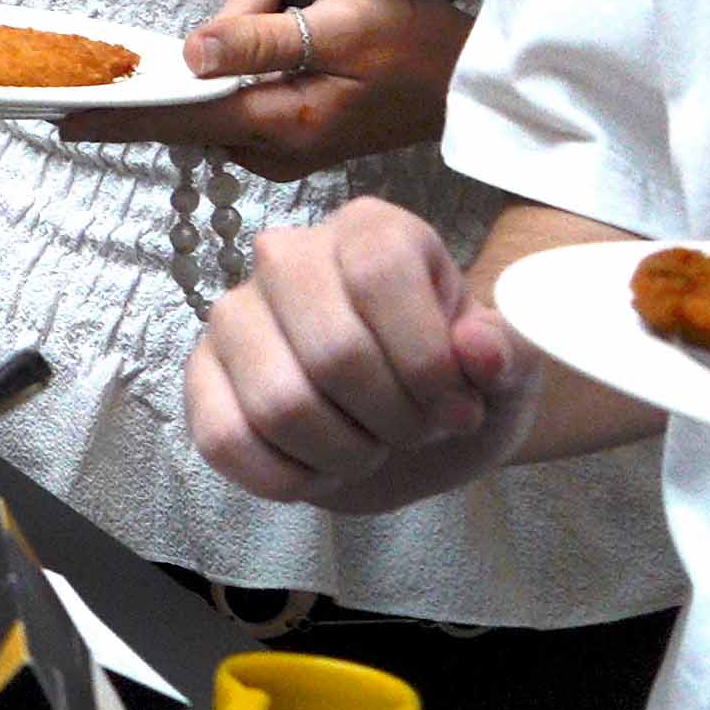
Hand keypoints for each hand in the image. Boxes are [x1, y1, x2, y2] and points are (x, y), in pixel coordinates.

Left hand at [59, 0, 470, 167]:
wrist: (478, 76)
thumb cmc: (418, 47)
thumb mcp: (340, 26)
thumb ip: (260, 37)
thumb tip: (188, 54)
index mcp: (277, 123)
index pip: (178, 118)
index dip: (119, 114)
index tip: (61, 117)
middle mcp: (271, 144)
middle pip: (205, 79)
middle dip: (235, 20)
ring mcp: (284, 140)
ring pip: (230, 71)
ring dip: (258, 21)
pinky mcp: (296, 127)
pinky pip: (255, 76)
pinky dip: (272, 37)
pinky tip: (310, 4)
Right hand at [188, 198, 543, 511]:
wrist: (415, 427)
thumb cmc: (458, 381)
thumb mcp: (508, 368)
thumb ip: (507, 353)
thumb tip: (478, 349)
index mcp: (369, 231)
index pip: (379, 275)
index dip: (425, 360)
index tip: (458, 408)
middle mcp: (288, 256)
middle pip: (333, 350)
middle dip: (391, 419)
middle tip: (414, 432)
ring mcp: (235, 315)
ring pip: (280, 405)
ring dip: (344, 453)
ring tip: (369, 446)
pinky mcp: (201, 375)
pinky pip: (225, 440)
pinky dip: (287, 478)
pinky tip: (319, 466)